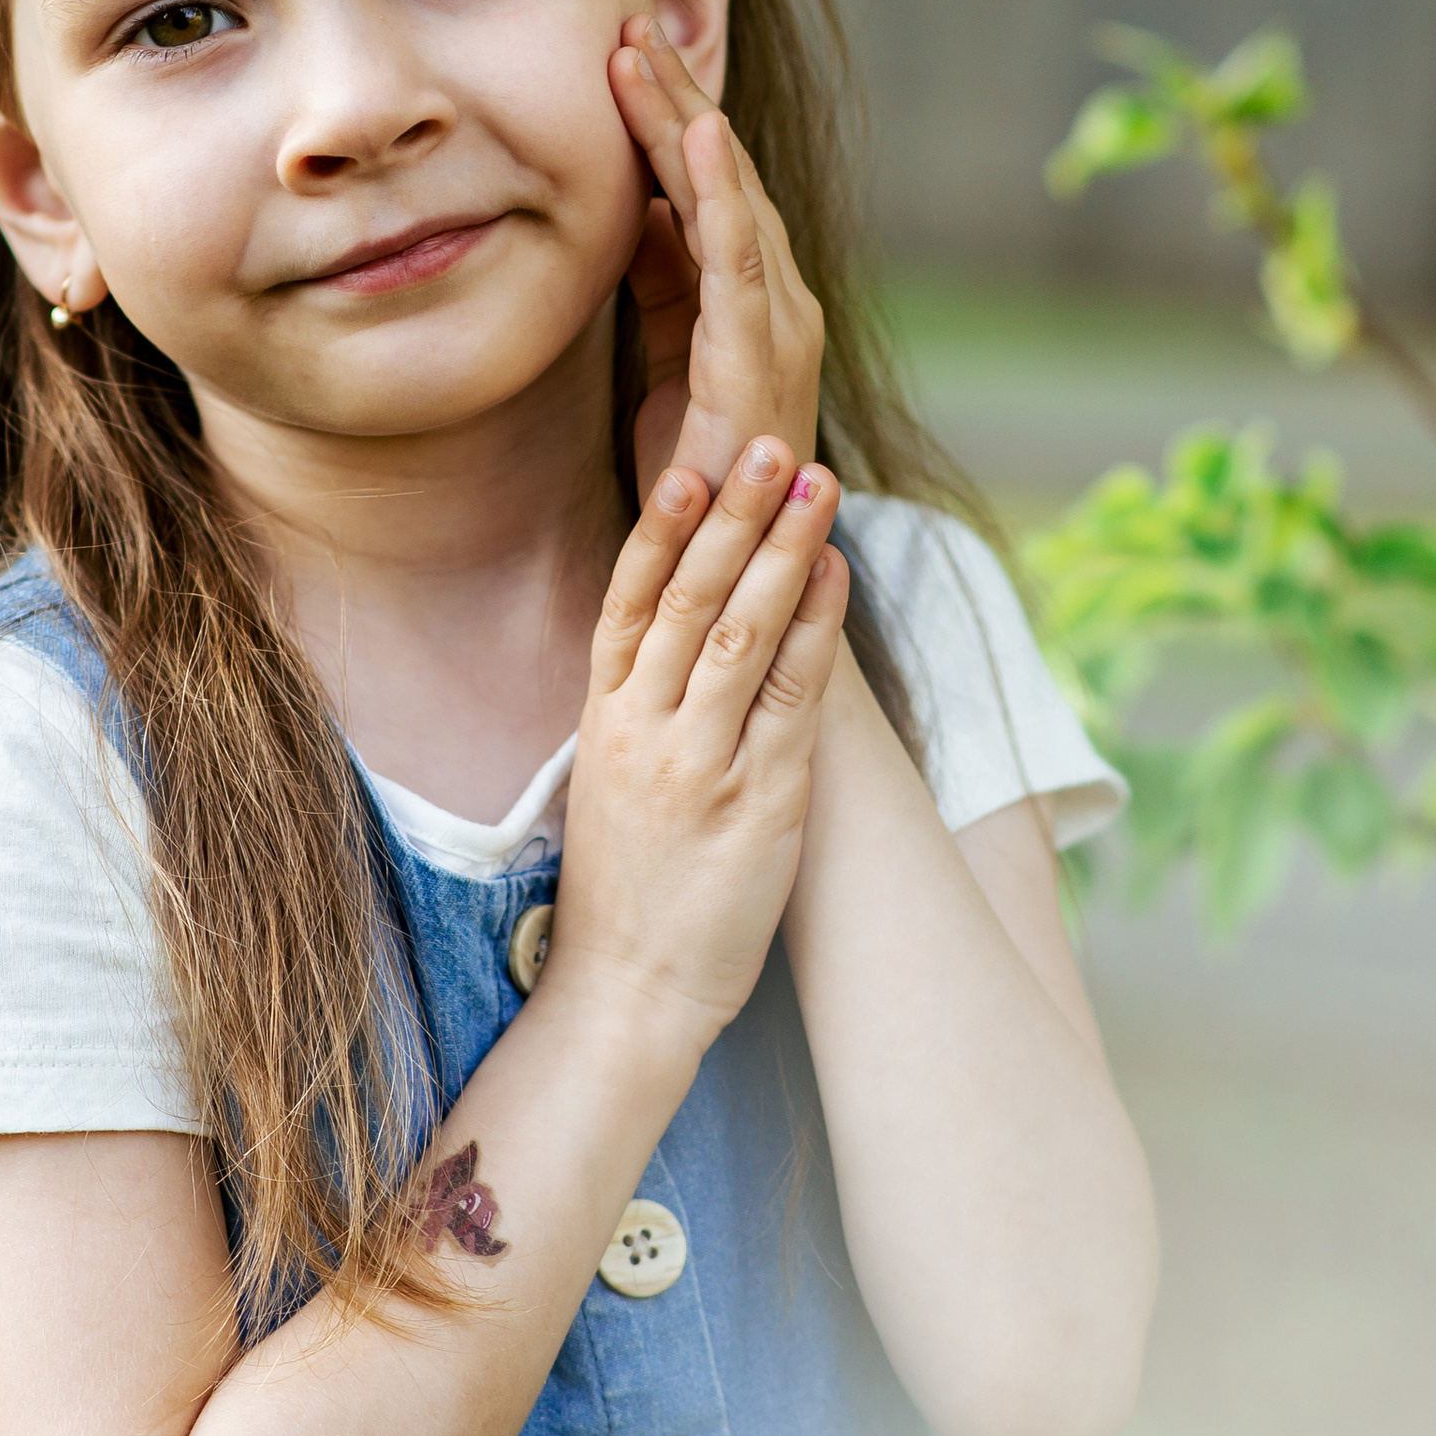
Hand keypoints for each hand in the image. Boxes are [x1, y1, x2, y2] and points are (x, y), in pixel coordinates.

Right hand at [548, 442, 847, 1046]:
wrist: (627, 992)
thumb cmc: (628, 889)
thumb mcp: (610, 782)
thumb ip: (639, 706)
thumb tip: (679, 634)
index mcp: (602, 721)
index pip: (628, 602)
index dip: (659, 528)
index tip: (687, 462)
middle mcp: (645, 731)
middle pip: (689, 599)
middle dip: (732, 514)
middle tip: (767, 443)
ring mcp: (701, 764)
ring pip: (741, 632)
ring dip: (782, 548)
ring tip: (816, 481)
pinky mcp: (758, 801)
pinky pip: (790, 696)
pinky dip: (814, 626)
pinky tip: (833, 574)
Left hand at [609, 17, 824, 500]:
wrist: (727, 569)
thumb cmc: (694, 468)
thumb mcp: (663, 351)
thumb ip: (659, 279)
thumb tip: (637, 202)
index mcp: (749, 297)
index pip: (706, 185)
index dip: (666, 116)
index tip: (619, 50)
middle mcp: (778, 299)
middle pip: (722, 176)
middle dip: (674, 96)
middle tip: (627, 20)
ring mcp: (777, 326)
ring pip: (730, 200)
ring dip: (685, 123)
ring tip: (640, 55)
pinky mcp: (760, 361)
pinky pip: (740, 261)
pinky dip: (725, 194)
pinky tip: (703, 139)